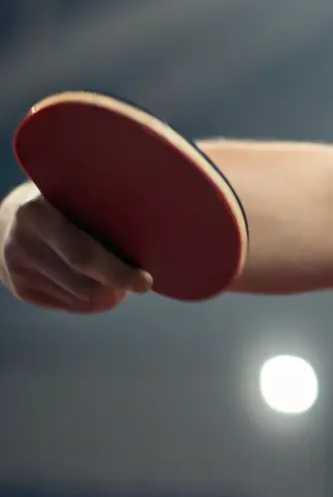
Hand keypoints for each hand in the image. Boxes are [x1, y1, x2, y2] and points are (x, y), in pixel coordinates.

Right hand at [0, 182, 151, 313]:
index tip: (146, 281)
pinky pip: (68, 305)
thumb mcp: (72, 191)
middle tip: (137, 280)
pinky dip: (89, 299)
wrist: (5, 216)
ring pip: (79, 299)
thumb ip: (99, 206)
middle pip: (84, 284)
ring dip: (106, 295)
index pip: (83, 255)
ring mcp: (15, 270)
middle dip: (116, 286)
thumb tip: (153, 227)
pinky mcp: (19, 289)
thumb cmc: (59, 199)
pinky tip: (96, 283)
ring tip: (117, 279)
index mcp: (36, 213)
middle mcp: (21, 244)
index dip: (117, 272)